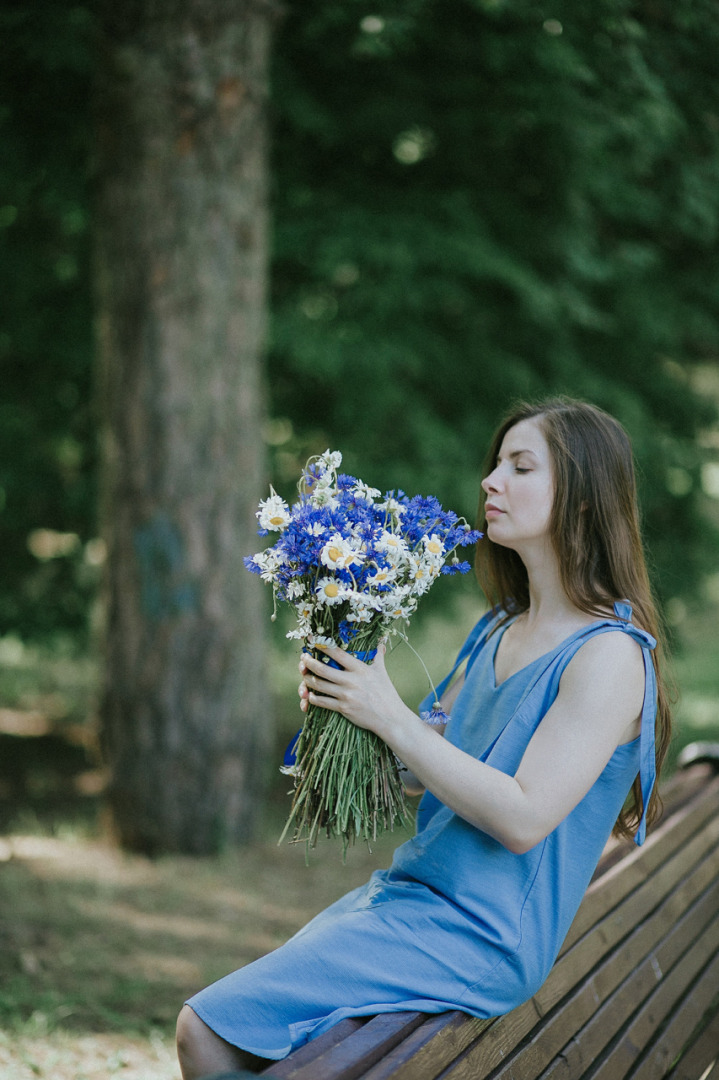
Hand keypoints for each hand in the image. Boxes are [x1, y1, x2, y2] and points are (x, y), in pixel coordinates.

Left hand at [298, 645, 415, 740]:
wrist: (390, 717)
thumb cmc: (387, 693)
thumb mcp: (382, 672)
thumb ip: (379, 656)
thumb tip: (381, 642)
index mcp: (360, 669)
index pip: (338, 654)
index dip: (324, 646)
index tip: (314, 640)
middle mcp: (351, 681)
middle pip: (323, 669)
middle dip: (310, 662)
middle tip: (303, 658)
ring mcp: (346, 695)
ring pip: (319, 685)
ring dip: (308, 679)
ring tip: (304, 675)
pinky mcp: (343, 708)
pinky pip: (322, 702)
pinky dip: (313, 697)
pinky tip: (311, 694)